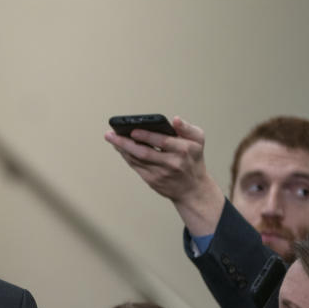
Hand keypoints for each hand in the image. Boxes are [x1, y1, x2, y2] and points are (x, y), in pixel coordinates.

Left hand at [105, 116, 224, 235]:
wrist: (192, 188)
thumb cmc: (193, 158)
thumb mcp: (198, 140)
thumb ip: (186, 128)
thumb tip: (175, 119)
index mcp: (184, 150)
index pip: (162, 141)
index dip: (146, 136)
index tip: (133, 130)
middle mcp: (172, 163)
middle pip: (144, 153)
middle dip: (125, 143)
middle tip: (110, 134)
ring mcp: (160, 174)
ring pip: (136, 160)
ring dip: (122, 149)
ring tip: (112, 138)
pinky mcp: (152, 181)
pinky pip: (135, 166)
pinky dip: (126, 157)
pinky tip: (119, 148)